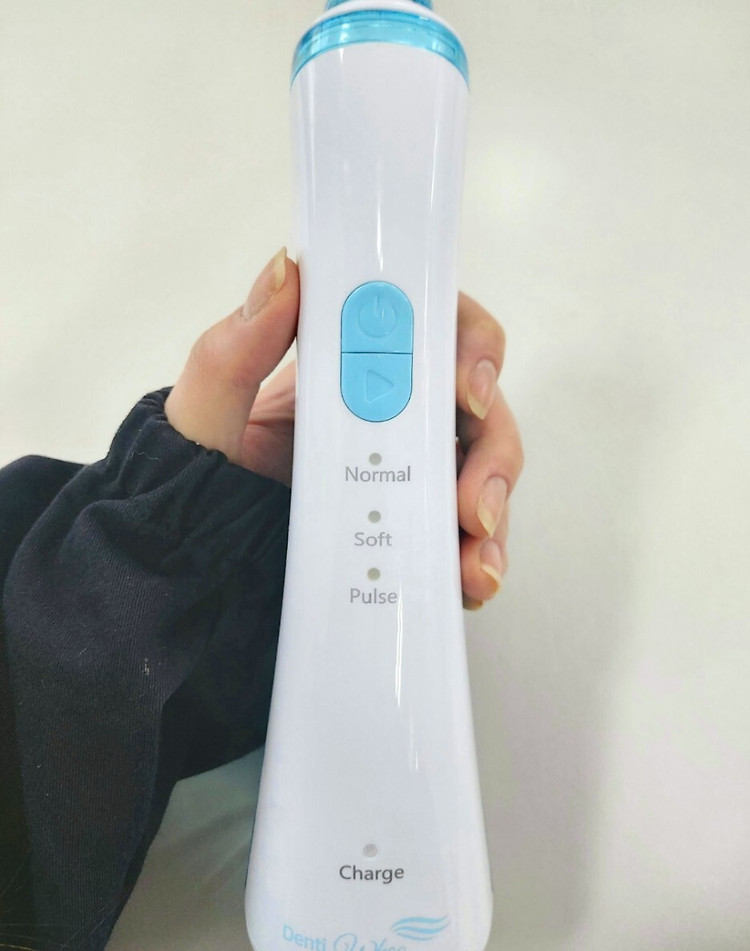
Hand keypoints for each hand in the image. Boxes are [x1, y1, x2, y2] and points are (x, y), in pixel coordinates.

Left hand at [165, 249, 523, 607]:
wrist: (196, 559)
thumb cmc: (199, 478)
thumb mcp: (206, 412)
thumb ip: (234, 349)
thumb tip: (285, 273)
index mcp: (354, 373)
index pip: (435, 332)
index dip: (471, 348)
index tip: (468, 388)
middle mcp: (393, 417)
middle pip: (478, 409)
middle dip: (492, 448)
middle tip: (474, 497)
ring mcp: (408, 475)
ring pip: (484, 474)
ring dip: (494, 509)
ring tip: (476, 559)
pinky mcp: (413, 530)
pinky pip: (466, 538)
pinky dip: (479, 559)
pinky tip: (472, 582)